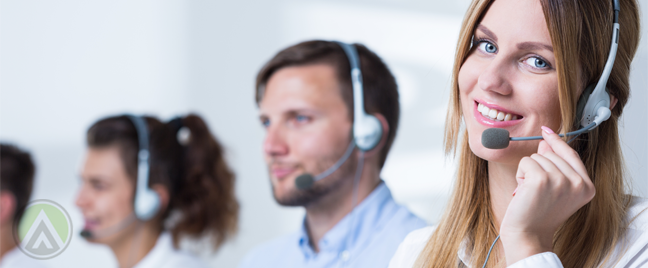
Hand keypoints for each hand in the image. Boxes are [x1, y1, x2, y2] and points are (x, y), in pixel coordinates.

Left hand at [500, 126, 594, 264]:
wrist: (528, 235)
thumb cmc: (538, 213)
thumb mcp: (554, 188)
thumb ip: (555, 165)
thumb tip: (546, 142)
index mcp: (587, 187)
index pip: (571, 154)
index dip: (557, 141)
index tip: (546, 130)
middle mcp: (578, 184)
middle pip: (551, 154)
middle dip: (538, 167)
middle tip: (537, 191)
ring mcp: (561, 181)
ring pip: (537, 157)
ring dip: (528, 172)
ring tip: (531, 193)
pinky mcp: (542, 180)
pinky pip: (526, 162)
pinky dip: (520, 175)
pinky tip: (523, 191)